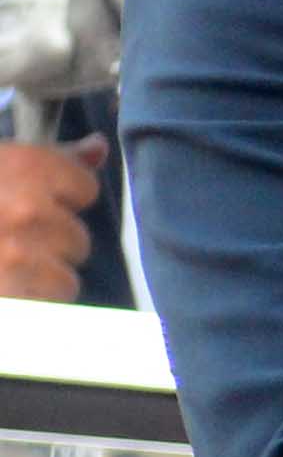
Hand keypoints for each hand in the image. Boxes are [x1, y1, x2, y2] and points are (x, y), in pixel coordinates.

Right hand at [0, 136, 102, 302]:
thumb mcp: (1, 164)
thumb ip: (53, 159)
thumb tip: (99, 148)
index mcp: (27, 169)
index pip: (86, 189)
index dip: (58, 200)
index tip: (23, 204)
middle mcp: (28, 211)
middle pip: (77, 239)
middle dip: (47, 245)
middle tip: (4, 241)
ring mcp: (19, 256)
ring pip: (65, 280)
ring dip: (37, 282)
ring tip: (2, 268)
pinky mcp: (13, 298)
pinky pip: (44, 308)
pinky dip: (25, 306)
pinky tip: (5, 290)